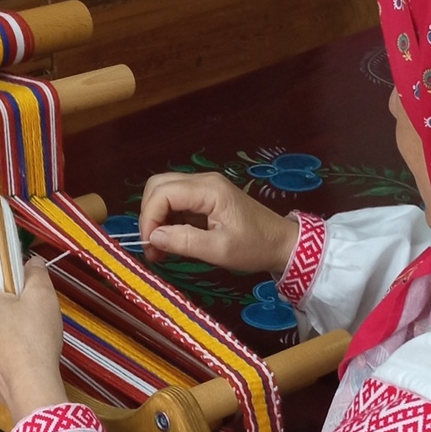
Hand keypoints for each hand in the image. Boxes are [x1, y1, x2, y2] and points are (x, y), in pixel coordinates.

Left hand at [0, 259, 66, 420]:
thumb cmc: (33, 343)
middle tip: (28, 309)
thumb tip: (32, 264)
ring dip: (2, 323)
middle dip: (6, 299)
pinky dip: (0, 346)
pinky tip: (19, 352)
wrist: (30, 387)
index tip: (22, 281)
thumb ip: (36, 273)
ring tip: (26, 334)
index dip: (8, 273)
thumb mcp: (43, 297)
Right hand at [139, 170, 298, 276]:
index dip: (149, 219)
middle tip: (153, 246)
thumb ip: (184, 241)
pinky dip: (167, 219)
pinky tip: (172, 240)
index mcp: (208, 190)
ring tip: (161, 247)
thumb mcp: (220, 250)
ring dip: (156, 218)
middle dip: (149, 215)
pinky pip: (176, 201)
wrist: (282, 243)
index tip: (150, 246)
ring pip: (164, 192)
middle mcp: (203, 181)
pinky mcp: (205, 197)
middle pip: (158, 186)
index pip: (162, 193)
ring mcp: (204, 187)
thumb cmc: (255, 246)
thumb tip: (153, 237)